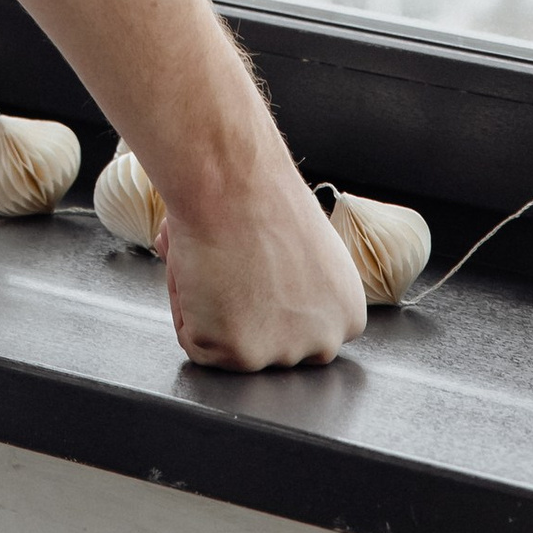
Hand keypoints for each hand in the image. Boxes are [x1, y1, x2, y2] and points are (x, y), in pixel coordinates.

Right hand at [155, 121, 366, 371]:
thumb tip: (266, 293)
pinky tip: (201, 269)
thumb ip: (298, 288)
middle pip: (266, 342)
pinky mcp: (240, 354)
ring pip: (227, 345)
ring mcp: (283, 353)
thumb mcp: (309, 253)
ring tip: (217, 258)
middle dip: (241, 307)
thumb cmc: (260, 195)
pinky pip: (194, 341)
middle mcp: (325, 341)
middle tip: (231, 261)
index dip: (266, 294)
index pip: (298, 329)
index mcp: (347, 314)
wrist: (233, 178)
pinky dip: (185, 308)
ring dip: (211, 306)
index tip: (257, 265)